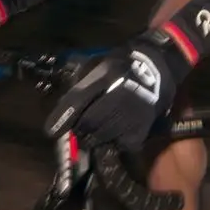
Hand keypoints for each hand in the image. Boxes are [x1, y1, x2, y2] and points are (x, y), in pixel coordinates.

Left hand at [44, 38, 177, 150]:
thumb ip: (83, 84)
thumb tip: (64, 107)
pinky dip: (116, 141)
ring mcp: (129, 115)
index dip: (62, 118)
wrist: (159, 66)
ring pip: (101, 137)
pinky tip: (117, 133)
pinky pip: (120, 144)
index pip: (77, 101)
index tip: (50, 131)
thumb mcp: (100, 65)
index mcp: (104, 78)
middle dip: (80, 129)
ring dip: (95, 137)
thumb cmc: (124, 64)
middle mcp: (115, 98)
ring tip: (98, 131)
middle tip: (81, 128)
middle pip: (87, 125)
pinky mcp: (140, 129)